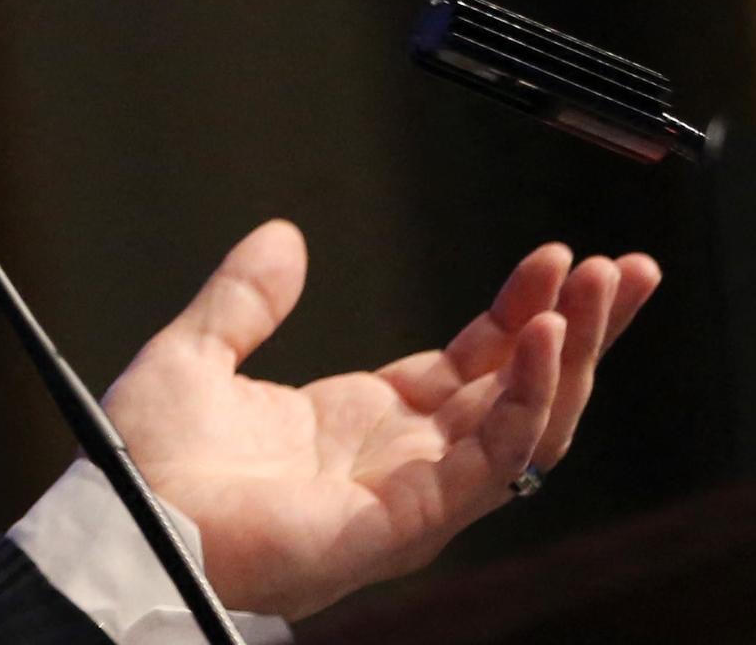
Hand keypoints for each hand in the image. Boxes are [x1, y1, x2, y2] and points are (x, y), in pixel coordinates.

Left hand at [103, 220, 659, 620]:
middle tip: (629, 270)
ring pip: (527, 423)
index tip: (556, 255)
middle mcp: (403, 457)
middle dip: (581, 331)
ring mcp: (414, 492)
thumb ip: (244, 297)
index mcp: (363, 420)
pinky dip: (528, 398)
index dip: (519, 310)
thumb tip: (284, 233)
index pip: (473, 361)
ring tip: (602, 287)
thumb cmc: (150, 463)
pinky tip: (547, 338)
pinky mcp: (411, 521)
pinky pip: (493, 459)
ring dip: (572, 355)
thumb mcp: (197, 354)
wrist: (125, 522)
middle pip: (521, 390)